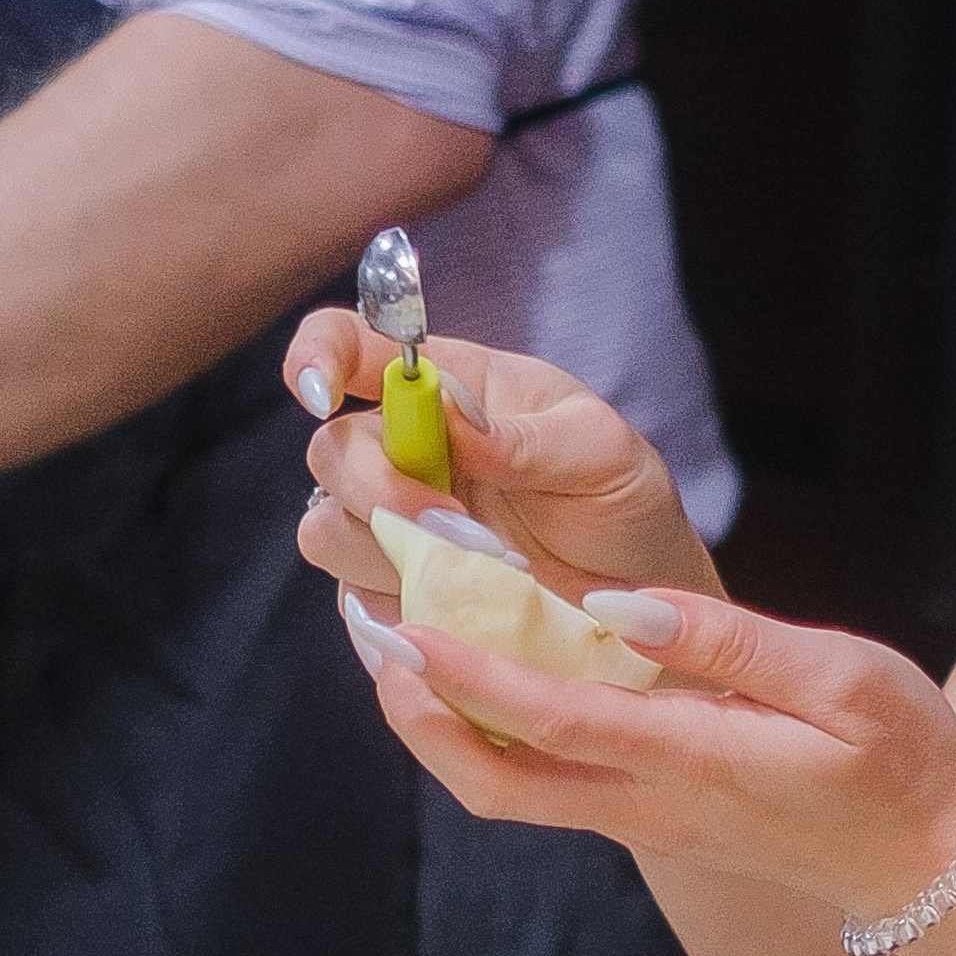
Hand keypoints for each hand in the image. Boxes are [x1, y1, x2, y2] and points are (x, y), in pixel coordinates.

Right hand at [286, 310, 718, 608]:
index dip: (318, 356)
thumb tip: (455, 416)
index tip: (323, 393)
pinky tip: (466, 611)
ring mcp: (389, 524)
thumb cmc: (618, 501)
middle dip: (377, 489)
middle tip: (457, 525)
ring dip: (395, 552)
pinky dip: (402, 606)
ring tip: (490, 569)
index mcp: (445, 384)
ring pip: (328, 532)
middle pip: (329, 451)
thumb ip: (528, 436)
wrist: (638, 593)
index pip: (350, 344)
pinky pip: (358, 602)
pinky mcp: (392, 591)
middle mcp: (402, 449)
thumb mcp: (601, 454)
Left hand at [346, 584, 955, 924]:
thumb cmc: (903, 759)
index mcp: (695, 760)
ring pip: (509, 791)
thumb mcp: (847, 678)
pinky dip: (488, 733)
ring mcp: (645, 822)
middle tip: (371, 629)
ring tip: (399, 642)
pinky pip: (542, 785)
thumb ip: (735, 641)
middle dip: (419, 711)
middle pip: (496, 781)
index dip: (466, 672)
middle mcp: (650, 805)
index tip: (402, 619)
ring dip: (441, 724)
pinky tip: (477, 671)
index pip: (552, 720)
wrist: (931, 867)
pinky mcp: (650, 820)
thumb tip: (620, 609)